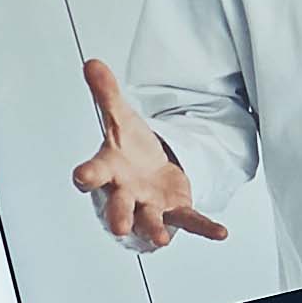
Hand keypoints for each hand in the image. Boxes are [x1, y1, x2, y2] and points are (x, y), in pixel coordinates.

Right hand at [70, 58, 225, 249]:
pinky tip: (221, 232)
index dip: (87, 176)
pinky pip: (189, 221)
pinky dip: (205, 228)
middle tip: (118, 226)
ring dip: (154, 229)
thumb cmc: (127, 149)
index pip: (94, 173)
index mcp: (109, 170)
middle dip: (118, 215)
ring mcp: (149, 206)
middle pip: (119, 206)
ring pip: (150, 221)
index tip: (80, 177)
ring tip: (161, 240)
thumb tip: (92, 62)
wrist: (144, 171)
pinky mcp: (174, 211)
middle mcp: (125, 194)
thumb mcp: (120, 118)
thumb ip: (107, 93)